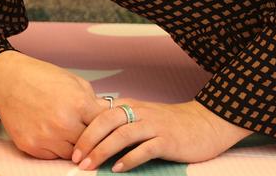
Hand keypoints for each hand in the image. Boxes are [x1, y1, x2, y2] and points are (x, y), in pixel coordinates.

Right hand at [0, 50, 100, 158]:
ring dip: (75, 147)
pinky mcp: (32, 146)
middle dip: (93, 140)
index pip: (105, 127)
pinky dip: (57, 149)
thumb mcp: (74, 82)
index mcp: (78, 103)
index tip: (110, 131)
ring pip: (73, 154)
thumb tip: (110, 117)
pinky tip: (54, 135)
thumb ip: (93, 101)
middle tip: (93, 137)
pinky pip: (53, 156)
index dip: (109, 129)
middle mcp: (63, 123)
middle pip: (91, 144)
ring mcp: (47, 137)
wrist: (8, 80)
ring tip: (70, 134)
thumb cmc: (42, 78)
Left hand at [71, 99, 251, 171]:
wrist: (205, 124)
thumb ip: (121, 123)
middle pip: (106, 121)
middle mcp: (140, 112)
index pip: (99, 114)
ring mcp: (154, 125)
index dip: (82, 129)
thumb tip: (93, 135)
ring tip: (89, 165)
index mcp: (130, 106)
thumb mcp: (142, 118)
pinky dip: (129, 159)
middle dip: (87, 140)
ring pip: (122, 134)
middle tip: (75, 158)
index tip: (70, 147)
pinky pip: (145, 148)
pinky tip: (117, 169)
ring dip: (103, 150)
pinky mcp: (168, 140)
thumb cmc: (170, 125)